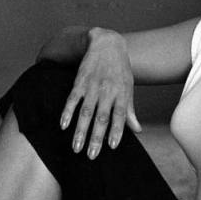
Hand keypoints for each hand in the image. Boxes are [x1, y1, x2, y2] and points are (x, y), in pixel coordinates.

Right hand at [60, 28, 141, 158]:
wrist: (106, 43)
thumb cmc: (120, 69)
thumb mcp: (128, 87)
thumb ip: (130, 110)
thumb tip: (137, 130)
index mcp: (121, 94)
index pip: (120, 115)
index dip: (116, 131)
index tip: (112, 146)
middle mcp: (107, 91)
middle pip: (101, 118)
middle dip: (96, 137)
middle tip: (91, 156)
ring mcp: (92, 86)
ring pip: (85, 112)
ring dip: (80, 131)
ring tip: (76, 148)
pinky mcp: (79, 82)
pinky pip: (72, 99)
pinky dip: (67, 112)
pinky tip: (63, 125)